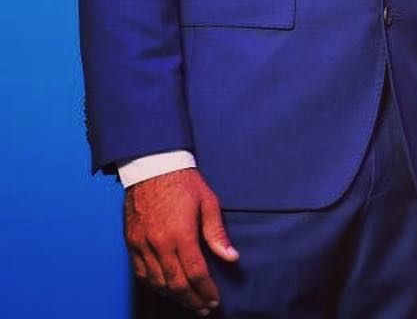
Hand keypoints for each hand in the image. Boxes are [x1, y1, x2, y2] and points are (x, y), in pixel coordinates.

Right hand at [124, 168, 238, 314]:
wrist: (153, 165)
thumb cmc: (184, 182)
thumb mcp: (208, 202)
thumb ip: (217, 233)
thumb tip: (231, 257)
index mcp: (181, 234)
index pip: (195, 273)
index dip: (206, 290)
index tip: (214, 300)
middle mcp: (159, 244)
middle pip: (175, 284)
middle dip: (192, 299)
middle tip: (204, 307)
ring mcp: (142, 245)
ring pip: (157, 282)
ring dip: (173, 296)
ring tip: (188, 301)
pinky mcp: (131, 242)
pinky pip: (141, 273)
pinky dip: (154, 285)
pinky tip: (165, 288)